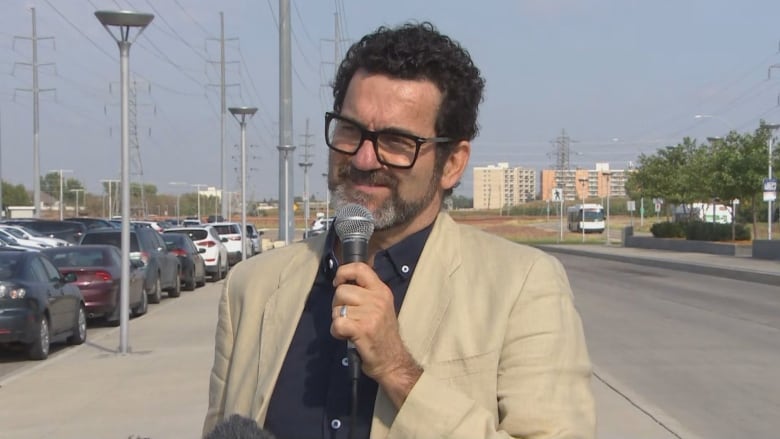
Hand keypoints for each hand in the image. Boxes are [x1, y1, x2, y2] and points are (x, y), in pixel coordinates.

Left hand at [331, 262, 421, 406]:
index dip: (343, 272)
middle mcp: (377, 299)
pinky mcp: (362, 329)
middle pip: (342, 290)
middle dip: (338, 304)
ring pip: (337, 308)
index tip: (339, 282)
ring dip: (338, 320)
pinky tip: (345, 336)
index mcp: (382, 291)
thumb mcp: (381, 307)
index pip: (360, 268)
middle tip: (348, 316)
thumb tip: (343, 283)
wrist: (393, 361)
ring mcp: (370, 314)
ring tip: (350, 328)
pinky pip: (337, 323)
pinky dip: (336, 331)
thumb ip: (366, 293)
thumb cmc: (383, 334)